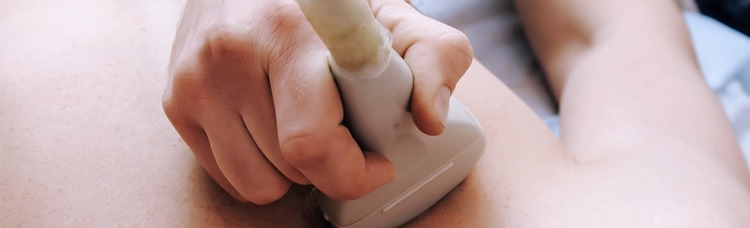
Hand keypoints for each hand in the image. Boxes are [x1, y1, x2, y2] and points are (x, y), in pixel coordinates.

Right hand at [162, 0, 472, 203]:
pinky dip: (261, 168)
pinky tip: (279, 128)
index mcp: (290, 33)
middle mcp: (232, 54)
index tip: (379, 161)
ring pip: (258, 182)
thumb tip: (430, 119)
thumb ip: (435, 59)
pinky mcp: (175, 101)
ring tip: (313, 127)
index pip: (310, 141)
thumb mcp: (399, 18)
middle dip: (334, 165)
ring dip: (296, 172)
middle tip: (351, 133)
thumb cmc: (335, 5)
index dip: (352, 169)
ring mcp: (196, 79)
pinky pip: (229, 177)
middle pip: (292, 167)